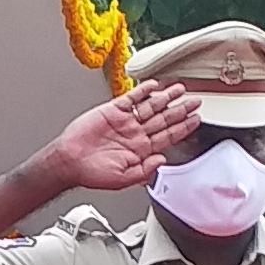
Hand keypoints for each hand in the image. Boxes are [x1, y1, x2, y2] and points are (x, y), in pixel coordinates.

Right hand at [30, 81, 202, 192]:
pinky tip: (154, 85)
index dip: (183, 128)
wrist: (69, 161)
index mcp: (140, 151)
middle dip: (181, 110)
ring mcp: (125, 121)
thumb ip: (145, 170)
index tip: (196, 120)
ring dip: (166, 98)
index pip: (168, 136)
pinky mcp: (113, 111)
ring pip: (151, 106)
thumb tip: (162, 161)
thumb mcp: (123, 179)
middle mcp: (135, 134)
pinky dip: (143, 91)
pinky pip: (132, 98)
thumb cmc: (91, 173)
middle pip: (164, 119)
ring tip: (180, 89)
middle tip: (195, 101)